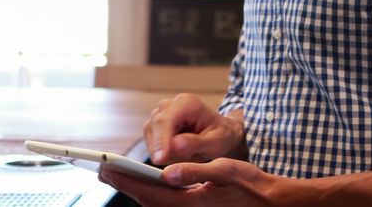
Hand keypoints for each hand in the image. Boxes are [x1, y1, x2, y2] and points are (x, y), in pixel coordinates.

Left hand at [99, 158, 287, 206]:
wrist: (269, 202)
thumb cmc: (250, 185)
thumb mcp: (225, 170)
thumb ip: (195, 171)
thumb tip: (167, 173)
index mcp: (190, 202)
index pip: (149, 191)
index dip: (126, 180)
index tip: (107, 168)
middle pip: (146, 200)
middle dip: (123, 184)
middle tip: (102, 170)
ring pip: (152, 203)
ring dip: (134, 188)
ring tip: (117, 173)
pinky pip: (163, 204)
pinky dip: (149, 193)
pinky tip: (145, 183)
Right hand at [144, 93, 245, 164]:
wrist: (220, 134)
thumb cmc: (220, 136)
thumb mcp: (215, 142)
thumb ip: (196, 143)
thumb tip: (175, 145)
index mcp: (187, 103)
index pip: (166, 120)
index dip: (161, 140)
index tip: (161, 159)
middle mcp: (170, 105)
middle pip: (154, 125)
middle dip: (160, 147)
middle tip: (171, 165)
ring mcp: (160, 114)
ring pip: (150, 134)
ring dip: (161, 150)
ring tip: (183, 157)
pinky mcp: (155, 125)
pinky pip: (150, 140)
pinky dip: (159, 151)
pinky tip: (175, 156)